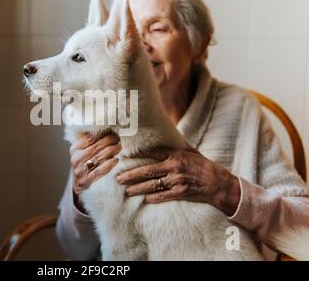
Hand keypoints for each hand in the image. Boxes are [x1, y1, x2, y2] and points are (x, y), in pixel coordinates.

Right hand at [69, 132, 120, 212]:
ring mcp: (80, 171)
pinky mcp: (86, 181)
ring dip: (111, 151)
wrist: (79, 187)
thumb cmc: (85, 165)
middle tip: (118, 138)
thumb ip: (91, 141)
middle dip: (109, 141)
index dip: (102, 134)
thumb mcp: (83, 152)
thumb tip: (105, 126)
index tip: (113, 131)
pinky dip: (109, 164)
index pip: (89, 138)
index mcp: (74, 149)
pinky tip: (116, 160)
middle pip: (95, 147)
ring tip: (119, 147)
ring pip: (98, 157)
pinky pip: (100, 170)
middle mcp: (75, 159)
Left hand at [116, 147, 240, 215]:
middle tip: (118, 178)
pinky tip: (144, 200)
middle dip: (131, 175)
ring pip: (152, 185)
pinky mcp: (181, 193)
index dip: (138, 154)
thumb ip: (175, 146)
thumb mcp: (190, 151)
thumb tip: (161, 137)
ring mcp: (177, 180)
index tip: (124, 155)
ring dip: (137, 188)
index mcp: (176, 154)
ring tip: (126, 190)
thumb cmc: (202, 165)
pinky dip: (153, 198)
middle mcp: (174, 167)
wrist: (219, 183)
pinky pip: (163, 196)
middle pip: (147, 171)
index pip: (153, 152)